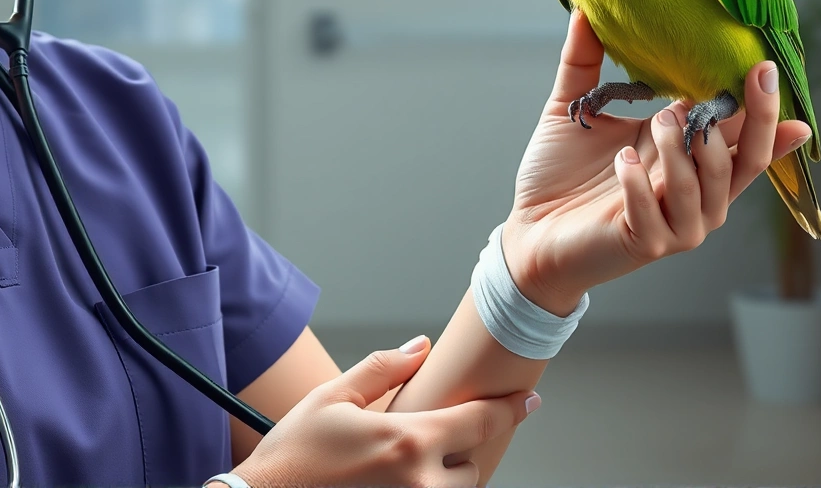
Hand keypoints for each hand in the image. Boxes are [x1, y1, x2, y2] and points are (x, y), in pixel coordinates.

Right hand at [231, 335, 538, 487]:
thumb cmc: (293, 456)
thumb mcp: (332, 397)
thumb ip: (383, 369)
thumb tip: (420, 347)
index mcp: (407, 442)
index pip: (479, 422)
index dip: (510, 409)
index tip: (527, 402)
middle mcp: (418, 484)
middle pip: (472, 468)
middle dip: (458, 453)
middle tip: (425, 442)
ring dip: (444, 482)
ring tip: (410, 468)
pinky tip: (399, 481)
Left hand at [502, 11, 812, 314]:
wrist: (529, 228)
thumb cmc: (561, 174)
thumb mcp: (577, 110)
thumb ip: (585, 63)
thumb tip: (583, 10)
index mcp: (688, 159)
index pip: (744, 135)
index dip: (766, 107)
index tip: (766, 67)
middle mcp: (696, 194)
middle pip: (748, 161)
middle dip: (753, 119)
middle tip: (746, 78)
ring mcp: (678, 225)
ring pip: (705, 185)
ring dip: (680, 149)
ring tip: (653, 122)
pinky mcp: (648, 244)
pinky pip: (656, 213)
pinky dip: (638, 184)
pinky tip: (620, 161)